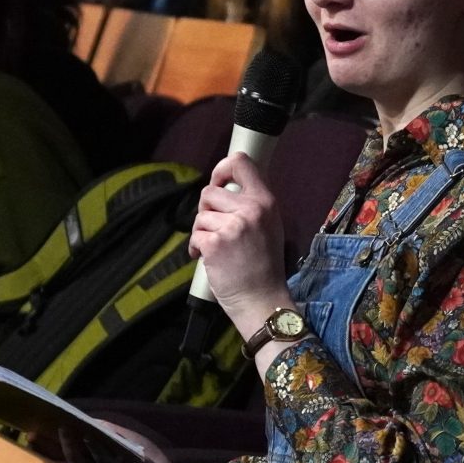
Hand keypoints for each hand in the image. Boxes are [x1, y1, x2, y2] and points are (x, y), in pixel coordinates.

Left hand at [189, 153, 290, 332]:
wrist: (262, 300)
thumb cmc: (264, 266)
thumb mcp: (269, 226)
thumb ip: (251, 204)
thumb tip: (226, 187)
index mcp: (265, 202)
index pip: (240, 162)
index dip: (222, 169)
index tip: (218, 183)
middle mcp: (251, 209)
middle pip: (209, 192)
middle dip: (206, 210)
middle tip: (215, 229)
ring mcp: (232, 226)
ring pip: (200, 216)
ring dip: (202, 232)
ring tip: (217, 249)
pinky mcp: (214, 243)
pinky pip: (194, 236)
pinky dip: (196, 248)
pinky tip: (208, 259)